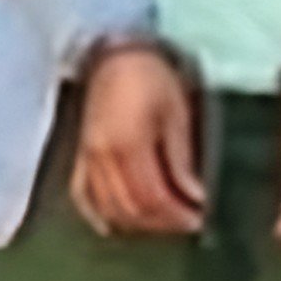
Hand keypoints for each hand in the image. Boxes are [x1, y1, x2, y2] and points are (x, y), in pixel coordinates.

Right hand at [71, 45, 205, 236]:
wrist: (114, 55)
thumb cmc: (152, 79)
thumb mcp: (176, 113)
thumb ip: (180, 160)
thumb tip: (195, 198)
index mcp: (129, 144)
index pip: (152, 197)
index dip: (176, 215)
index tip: (199, 219)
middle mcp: (103, 158)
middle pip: (131, 208)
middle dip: (162, 223)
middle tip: (188, 224)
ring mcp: (87, 159)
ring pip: (109, 208)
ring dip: (138, 224)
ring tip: (164, 223)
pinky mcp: (80, 156)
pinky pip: (84, 196)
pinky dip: (99, 216)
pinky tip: (115, 225)